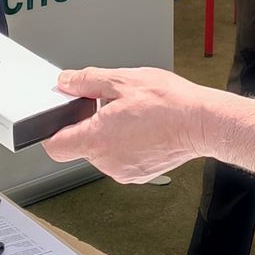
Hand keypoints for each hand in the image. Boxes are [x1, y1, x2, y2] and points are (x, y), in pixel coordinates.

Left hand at [45, 67, 219, 181]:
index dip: (52, 130)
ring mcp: (123, 171)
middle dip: (89, 124)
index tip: (59, 119)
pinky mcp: (138, 174)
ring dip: (109, 134)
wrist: (202, 123)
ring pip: (102, 152)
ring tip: (132, 116)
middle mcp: (107, 161)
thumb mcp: (123, 80)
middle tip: (109, 106)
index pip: (54, 146)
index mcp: (97, 139)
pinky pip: (120, 158)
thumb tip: (66, 82)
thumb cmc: (169, 103)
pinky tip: (142, 128)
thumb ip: (87, 81)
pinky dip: (125, 144)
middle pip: (80, 146)